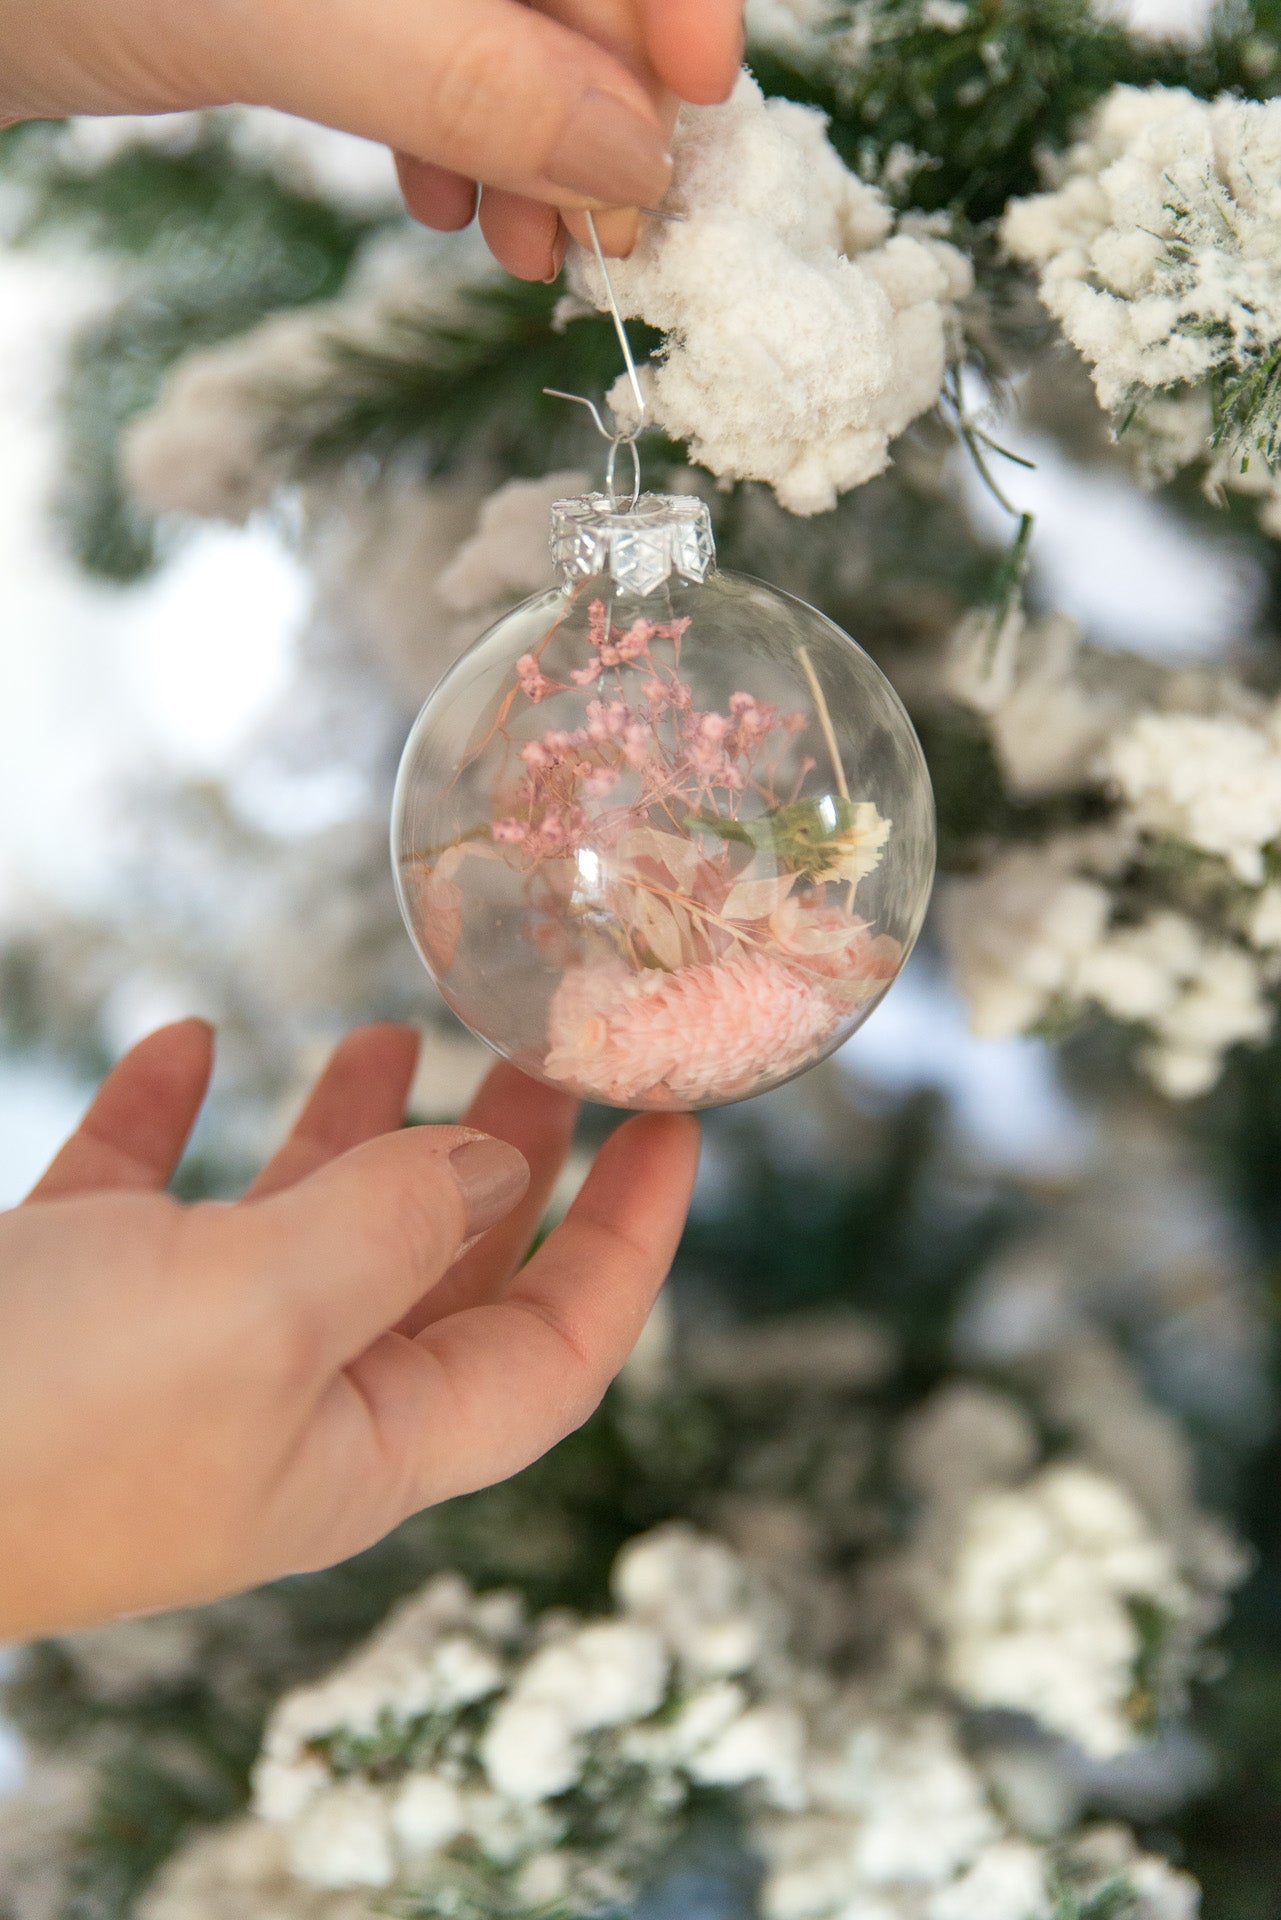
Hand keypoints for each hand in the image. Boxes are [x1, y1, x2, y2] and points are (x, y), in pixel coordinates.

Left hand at [0, 0, 744, 277]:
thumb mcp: (286, 5)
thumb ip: (468, 73)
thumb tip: (633, 155)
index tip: (701, 104)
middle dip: (599, 96)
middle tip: (616, 227)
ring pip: (493, 23)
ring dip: (529, 142)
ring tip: (531, 247)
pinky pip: (418, 51)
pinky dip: (447, 136)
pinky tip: (442, 201)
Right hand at [0, 1020, 698, 1637]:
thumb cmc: (46, 1424)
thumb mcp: (258, 1315)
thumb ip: (389, 1229)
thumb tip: (485, 1160)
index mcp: (361, 1444)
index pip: (553, 1348)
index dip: (630, 1241)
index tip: (676, 1123)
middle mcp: (278, 1407)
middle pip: (437, 1272)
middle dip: (503, 1160)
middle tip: (548, 1044)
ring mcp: (163, 1360)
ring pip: (297, 1229)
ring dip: (352, 1131)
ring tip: (397, 1028)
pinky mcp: (56, 1305)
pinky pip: (142, 1198)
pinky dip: (174, 1118)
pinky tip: (189, 1043)